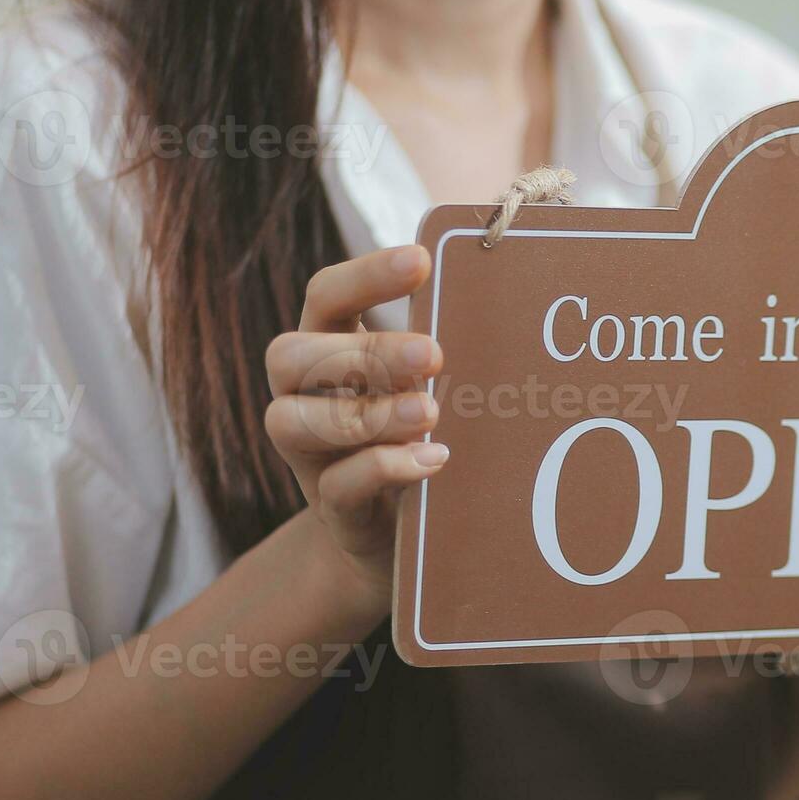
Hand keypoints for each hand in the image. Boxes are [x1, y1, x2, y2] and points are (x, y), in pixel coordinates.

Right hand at [263, 245, 444, 601]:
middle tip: (434, 355)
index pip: (325, 297)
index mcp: (329, 348)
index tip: (420, 260)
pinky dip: (383, 468)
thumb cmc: (422, 436)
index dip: (364, 276)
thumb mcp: (429, 385)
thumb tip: (508, 293)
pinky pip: (336, 486)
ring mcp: (309, 457)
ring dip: (367, 413)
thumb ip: (444, 346)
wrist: (403, 539)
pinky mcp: (331, 508)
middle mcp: (302, 396)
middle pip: (290, 356)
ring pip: (292, 422)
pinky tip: (432, 459)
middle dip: (363, 352)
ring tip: (430, 412)